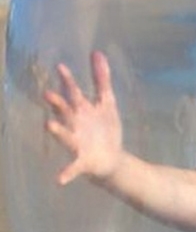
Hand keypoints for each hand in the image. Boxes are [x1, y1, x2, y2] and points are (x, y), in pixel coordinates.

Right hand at [44, 51, 123, 184]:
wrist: (112, 159)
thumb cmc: (104, 128)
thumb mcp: (107, 102)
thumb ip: (101, 78)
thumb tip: (97, 52)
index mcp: (82, 111)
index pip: (73, 93)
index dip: (68, 80)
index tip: (60, 67)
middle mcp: (75, 125)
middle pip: (65, 112)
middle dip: (57, 104)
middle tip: (47, 94)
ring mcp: (77, 143)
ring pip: (65, 136)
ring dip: (58, 131)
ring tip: (49, 125)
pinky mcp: (83, 161)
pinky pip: (73, 168)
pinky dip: (66, 173)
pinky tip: (59, 179)